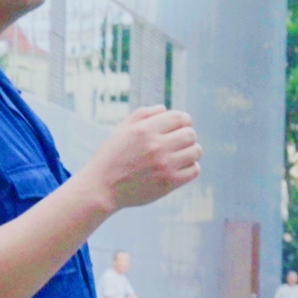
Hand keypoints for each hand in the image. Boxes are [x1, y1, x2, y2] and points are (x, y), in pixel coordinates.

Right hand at [87, 106, 202, 214]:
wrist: (102, 188)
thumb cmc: (111, 157)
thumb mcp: (121, 130)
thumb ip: (142, 115)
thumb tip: (164, 108)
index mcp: (144, 130)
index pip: (180, 118)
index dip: (184, 120)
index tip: (181, 126)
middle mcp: (156, 146)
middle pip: (190, 134)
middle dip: (187, 135)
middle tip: (179, 142)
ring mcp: (164, 165)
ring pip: (195, 151)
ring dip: (191, 151)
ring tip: (181, 155)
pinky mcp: (168, 183)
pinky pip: (194, 170)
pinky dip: (191, 167)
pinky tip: (180, 167)